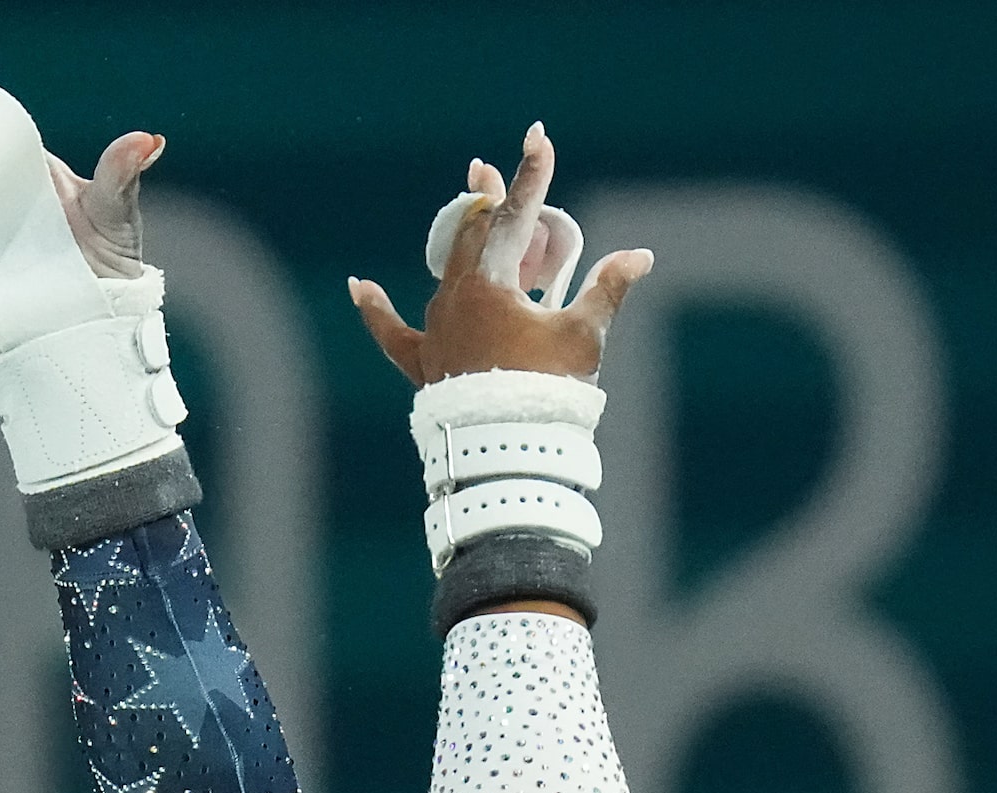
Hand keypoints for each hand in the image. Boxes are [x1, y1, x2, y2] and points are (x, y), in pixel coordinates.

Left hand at [349, 124, 652, 385]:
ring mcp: (435, 331)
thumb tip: (640, 256)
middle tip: (490, 167)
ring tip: (473, 215)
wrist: (507, 450)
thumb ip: (608, 289)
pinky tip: (356, 286)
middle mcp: (454, 297)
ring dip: (463, 243)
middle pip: (472, 234)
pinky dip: (375, 309)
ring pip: (446, 272)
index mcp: (491, 282)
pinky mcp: (423, 364)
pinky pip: (392, 332)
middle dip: (488, 198)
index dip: (532, 175)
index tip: (538, 138)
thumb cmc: (549, 391)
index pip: (516, 216)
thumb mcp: (584, 336)